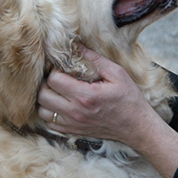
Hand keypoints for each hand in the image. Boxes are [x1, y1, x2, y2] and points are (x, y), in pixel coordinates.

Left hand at [37, 47, 155, 145]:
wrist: (136, 126)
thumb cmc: (129, 98)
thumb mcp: (116, 73)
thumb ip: (94, 59)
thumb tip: (76, 46)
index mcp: (85, 96)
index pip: (53, 79)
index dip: (55, 70)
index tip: (64, 67)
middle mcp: (75, 112)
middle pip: (42, 95)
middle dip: (46, 83)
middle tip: (58, 77)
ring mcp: (72, 124)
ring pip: (41, 111)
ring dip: (46, 99)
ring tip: (57, 91)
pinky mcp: (73, 132)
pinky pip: (49, 124)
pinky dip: (50, 113)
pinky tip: (60, 104)